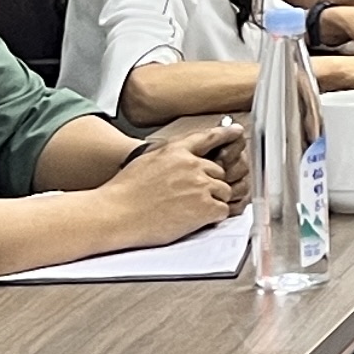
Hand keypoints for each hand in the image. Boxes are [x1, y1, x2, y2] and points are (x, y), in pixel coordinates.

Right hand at [90, 124, 241, 245]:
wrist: (115, 213)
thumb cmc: (124, 192)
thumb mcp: (146, 161)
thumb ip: (169, 156)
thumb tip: (182, 158)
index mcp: (176, 151)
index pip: (208, 138)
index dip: (226, 135)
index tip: (238, 133)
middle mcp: (192, 165)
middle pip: (219, 172)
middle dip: (210, 185)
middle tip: (190, 198)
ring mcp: (201, 185)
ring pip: (224, 192)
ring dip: (212, 202)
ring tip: (188, 211)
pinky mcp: (205, 207)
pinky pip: (223, 211)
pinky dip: (213, 217)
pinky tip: (194, 220)